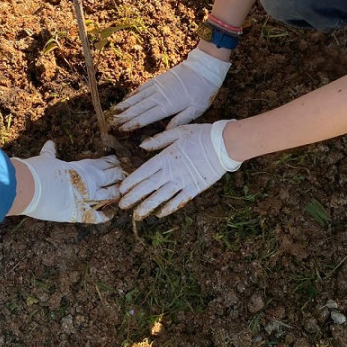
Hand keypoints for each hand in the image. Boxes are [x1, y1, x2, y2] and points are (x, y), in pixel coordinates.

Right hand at [11, 141, 122, 222]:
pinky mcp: (82, 213)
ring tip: (121, 193)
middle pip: (113, 177)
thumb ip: (51, 153)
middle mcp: (91, 181)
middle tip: (124, 177)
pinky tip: (111, 213)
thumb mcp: (46, 159)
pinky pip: (100, 216)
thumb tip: (50, 143)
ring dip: (116, 194)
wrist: (28, 188)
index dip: (112, 163)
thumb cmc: (37, 170)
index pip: (105, 163)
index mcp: (84, 167)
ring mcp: (88, 198)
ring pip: (111, 195)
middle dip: (119, 176)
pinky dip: (106, 215)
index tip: (117, 162)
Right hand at [111, 48, 230, 131]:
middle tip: (111, 124)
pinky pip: (142, 88)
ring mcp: (157, 86)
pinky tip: (126, 99)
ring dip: (124, 106)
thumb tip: (165, 133)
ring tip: (113, 113)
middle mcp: (159, 96)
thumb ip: (179, 121)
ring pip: (137, 98)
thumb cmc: (203, 91)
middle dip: (123, 117)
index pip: (146, 117)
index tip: (121, 129)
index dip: (133, 123)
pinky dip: (132, 95)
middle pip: (138, 108)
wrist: (204, 67)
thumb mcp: (196, 110)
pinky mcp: (158, 80)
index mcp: (168, 106)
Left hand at [119, 120, 241, 218]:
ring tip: (136, 215)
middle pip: (148, 187)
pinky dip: (169, 208)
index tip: (121, 189)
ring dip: (147, 207)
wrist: (225, 144)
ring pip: (161, 197)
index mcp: (166, 157)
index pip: (143, 172)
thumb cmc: (201, 135)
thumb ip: (158, 140)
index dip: (131, 182)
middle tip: (122, 206)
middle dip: (133, 197)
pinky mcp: (195, 188)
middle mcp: (172, 172)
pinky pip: (179, 201)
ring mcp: (183, 182)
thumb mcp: (178, 132)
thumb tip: (142, 146)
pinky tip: (159, 214)